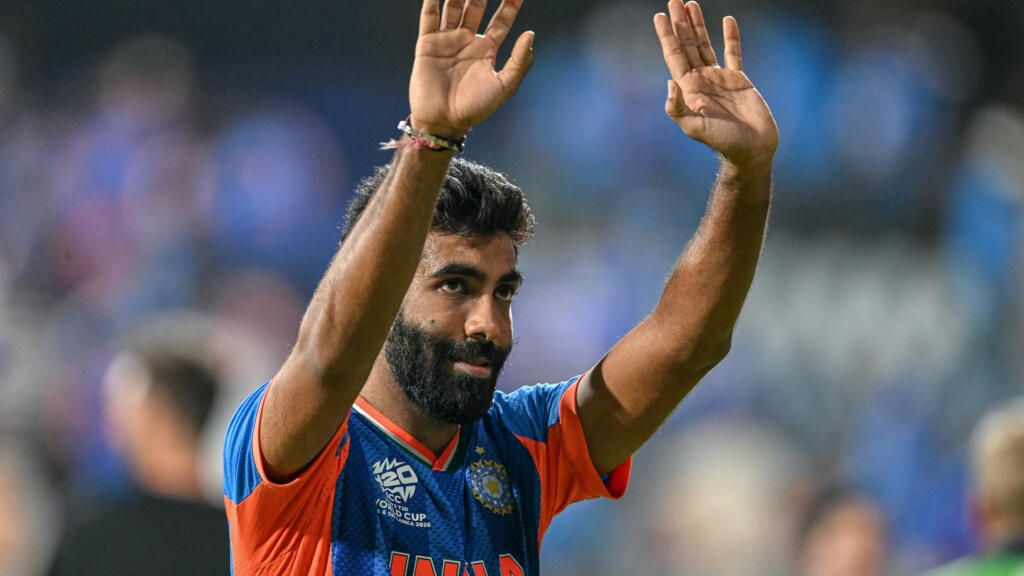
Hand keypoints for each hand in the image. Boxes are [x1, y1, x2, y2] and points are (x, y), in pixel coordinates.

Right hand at [410, 0, 533, 137]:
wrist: (444, 122)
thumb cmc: (476, 108)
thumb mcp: (505, 86)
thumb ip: (520, 61)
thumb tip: (530, 33)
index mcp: (487, 50)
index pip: (501, 20)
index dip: (510, 3)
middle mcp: (467, 41)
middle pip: (477, 6)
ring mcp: (447, 40)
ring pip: (454, 6)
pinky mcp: (427, 44)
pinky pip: (429, 17)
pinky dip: (432, 0)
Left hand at [654, 1, 777, 168]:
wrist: (751, 150)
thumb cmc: (723, 142)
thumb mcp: (695, 128)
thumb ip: (678, 108)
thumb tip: (670, 83)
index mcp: (688, 89)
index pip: (674, 56)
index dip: (667, 36)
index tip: (660, 16)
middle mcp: (701, 80)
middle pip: (687, 45)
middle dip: (680, 24)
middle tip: (674, 1)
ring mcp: (719, 78)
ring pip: (706, 44)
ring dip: (698, 25)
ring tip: (691, 4)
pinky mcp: (739, 79)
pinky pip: (733, 52)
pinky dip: (731, 36)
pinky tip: (727, 20)